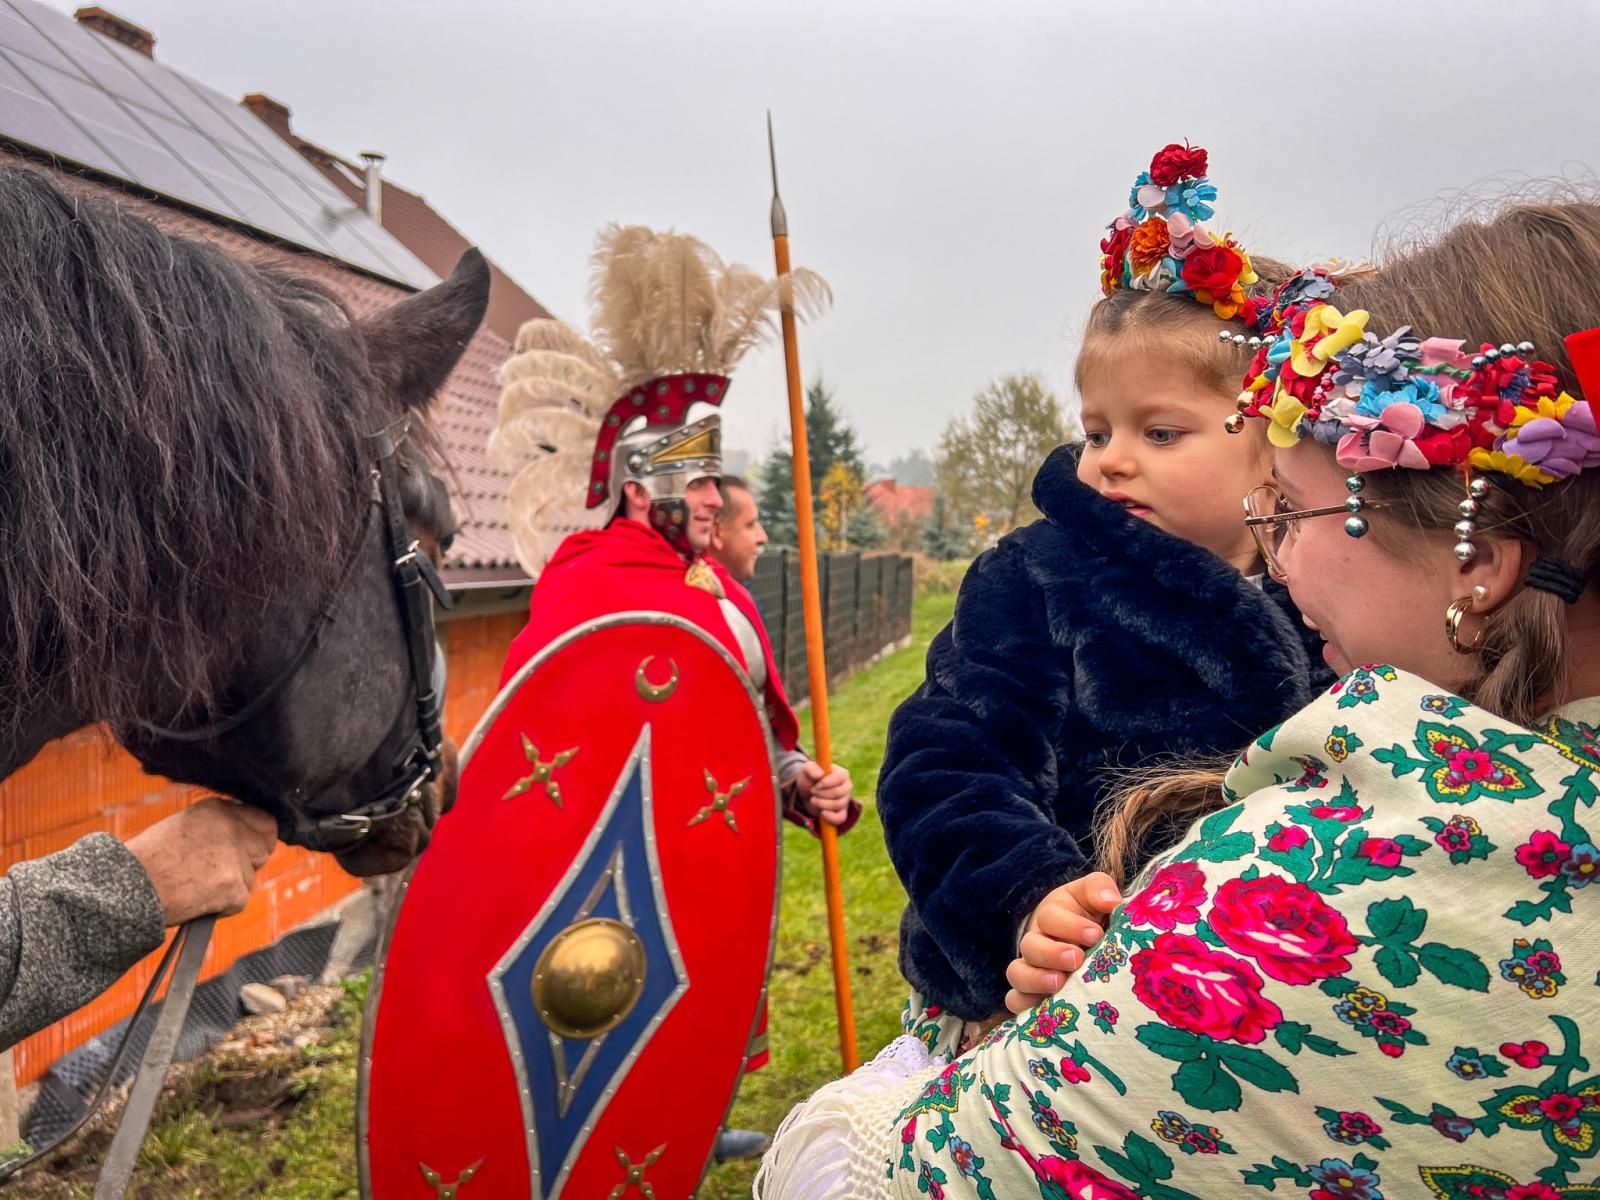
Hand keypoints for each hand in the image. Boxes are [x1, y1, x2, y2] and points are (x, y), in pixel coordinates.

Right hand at [125, 798, 277, 925]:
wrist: (126, 888)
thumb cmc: (148, 861)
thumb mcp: (184, 827)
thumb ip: (217, 829)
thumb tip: (248, 840)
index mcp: (218, 809)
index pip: (265, 822)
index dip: (258, 840)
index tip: (248, 852)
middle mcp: (230, 828)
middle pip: (262, 851)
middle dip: (245, 866)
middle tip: (214, 876)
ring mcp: (234, 858)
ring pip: (249, 879)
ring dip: (229, 888)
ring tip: (194, 887)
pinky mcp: (233, 886)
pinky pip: (239, 901)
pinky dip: (221, 908)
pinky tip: (196, 901)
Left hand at [794, 761, 852, 826]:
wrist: (807, 793)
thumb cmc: (810, 778)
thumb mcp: (806, 769)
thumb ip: (811, 768)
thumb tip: (820, 775)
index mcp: (842, 774)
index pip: (840, 777)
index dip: (826, 782)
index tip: (816, 785)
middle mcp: (847, 786)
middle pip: (838, 792)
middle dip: (822, 793)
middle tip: (813, 791)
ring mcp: (845, 800)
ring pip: (838, 805)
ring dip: (821, 803)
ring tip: (813, 799)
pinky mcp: (841, 812)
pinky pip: (840, 818)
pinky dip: (830, 817)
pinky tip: (822, 813)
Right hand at [1004, 872, 1121, 1015]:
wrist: (1089, 942)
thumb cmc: (1091, 917)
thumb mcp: (1094, 896)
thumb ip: (1100, 889)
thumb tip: (1111, 901)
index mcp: (1051, 915)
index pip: (1050, 916)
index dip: (1070, 926)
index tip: (1095, 935)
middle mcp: (1036, 941)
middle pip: (1030, 946)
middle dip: (1052, 953)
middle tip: (1076, 958)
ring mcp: (1030, 968)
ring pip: (1017, 973)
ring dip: (1036, 979)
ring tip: (1059, 983)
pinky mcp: (1029, 994)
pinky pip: (1015, 1001)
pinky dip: (1025, 1004)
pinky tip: (1045, 1007)